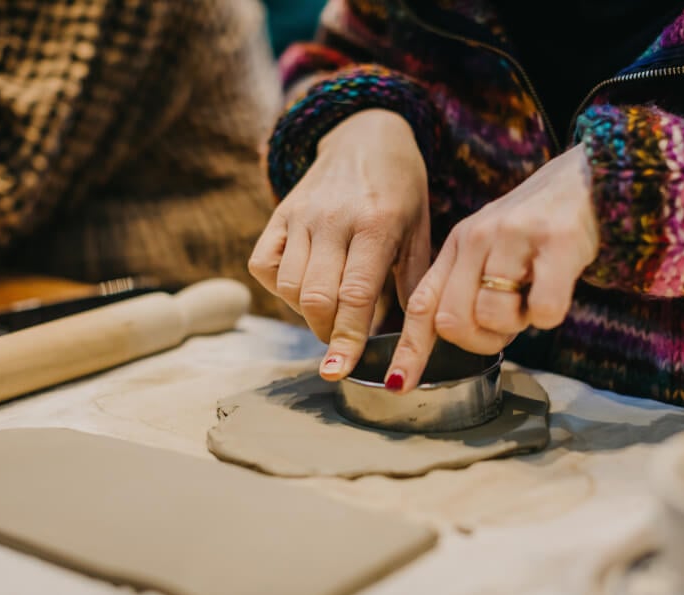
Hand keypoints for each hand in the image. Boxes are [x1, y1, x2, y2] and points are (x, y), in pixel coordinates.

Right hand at [249, 109, 429, 379]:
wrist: (367, 134)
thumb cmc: (401, 189)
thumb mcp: (420, 230)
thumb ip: (413, 282)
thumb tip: (408, 338)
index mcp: (376, 224)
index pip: (355, 295)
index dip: (346, 338)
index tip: (338, 370)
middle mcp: (332, 218)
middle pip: (315, 297)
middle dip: (326, 333)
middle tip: (342, 342)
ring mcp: (300, 214)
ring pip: (287, 285)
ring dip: (305, 314)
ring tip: (328, 313)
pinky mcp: (279, 213)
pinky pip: (263, 264)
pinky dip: (278, 288)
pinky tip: (303, 286)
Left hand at [385, 143, 599, 391]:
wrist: (587, 179)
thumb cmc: (534, 231)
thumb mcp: (487, 249)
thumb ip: (464, 287)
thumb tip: (451, 337)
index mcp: (457, 247)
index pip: (421, 304)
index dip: (409, 349)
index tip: (398, 384)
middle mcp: (476, 239)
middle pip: (451, 321)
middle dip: (479, 340)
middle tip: (507, 324)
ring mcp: (513, 238)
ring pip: (493, 316)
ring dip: (517, 325)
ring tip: (532, 299)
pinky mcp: (556, 242)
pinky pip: (543, 309)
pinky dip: (550, 314)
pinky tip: (556, 290)